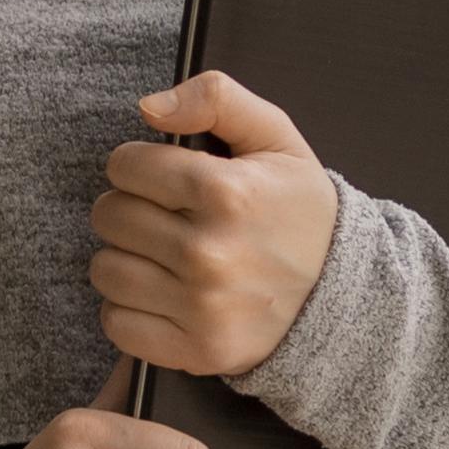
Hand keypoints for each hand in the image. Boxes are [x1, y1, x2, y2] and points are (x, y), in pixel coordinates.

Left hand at [92, 72, 342, 381]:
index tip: (163, 178)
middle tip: (165, 217)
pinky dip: (131, 310)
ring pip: (106, 270)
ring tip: (163, 256)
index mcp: (226, 192)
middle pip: (109, 216)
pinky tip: (164, 295)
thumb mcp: (275, 136)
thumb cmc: (300, 211)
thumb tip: (149, 108)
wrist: (343, 293)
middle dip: (130, 209)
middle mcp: (209, 252)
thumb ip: (216, 98)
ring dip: (126, 259)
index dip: (139, 165)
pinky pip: (117, 324)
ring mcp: (201, 306)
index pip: (125, 165)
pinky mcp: (196, 349)